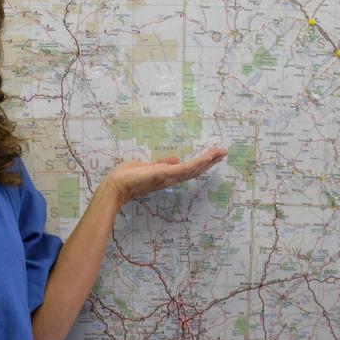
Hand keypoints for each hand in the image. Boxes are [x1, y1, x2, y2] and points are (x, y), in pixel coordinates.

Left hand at [101, 147, 226, 206]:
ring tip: (221, 152)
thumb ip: (161, 163)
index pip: (187, 169)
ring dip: (208, 160)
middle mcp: (171, 178)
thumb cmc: (126, 177)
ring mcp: (170, 178)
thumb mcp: (146, 166)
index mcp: (166, 176)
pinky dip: (199, 162)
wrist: (116, 186)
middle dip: (210, 161)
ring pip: (194, 168)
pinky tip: (208, 156)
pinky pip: (186, 168)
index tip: (211, 155)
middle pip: (195, 169)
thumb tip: (174, 159)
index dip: (200, 163)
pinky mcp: (166, 175)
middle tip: (223, 153)